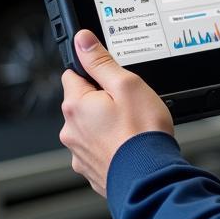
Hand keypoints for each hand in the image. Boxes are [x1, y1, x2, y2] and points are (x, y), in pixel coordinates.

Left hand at [59, 30, 173, 196]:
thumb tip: (82, 41)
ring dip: (105, 124)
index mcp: (76, 105)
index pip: (73, 74)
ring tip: (132, 127)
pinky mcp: (90, 170)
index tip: (112, 79)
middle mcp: (70, 130)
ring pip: (89, 126)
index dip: (94, 72)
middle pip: (82, 102)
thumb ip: (101, 61)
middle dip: (102, 99)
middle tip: (129, 103)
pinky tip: (129, 145)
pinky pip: (98, 148)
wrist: (149, 177)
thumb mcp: (127, 83)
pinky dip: (110, 145)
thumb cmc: (141, 131)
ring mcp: (78, 153)